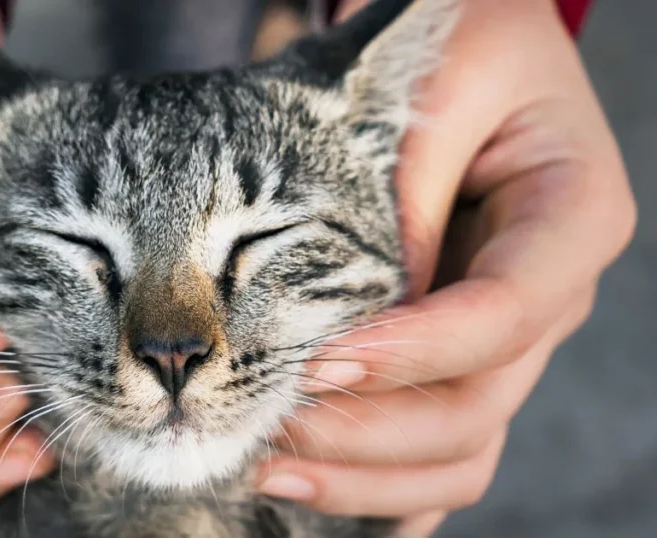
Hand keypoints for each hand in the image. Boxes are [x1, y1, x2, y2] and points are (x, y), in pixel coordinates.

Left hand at [256, 0, 635, 534]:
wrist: (469, 40)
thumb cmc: (460, 43)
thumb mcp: (439, 83)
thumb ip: (405, 192)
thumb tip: (358, 315)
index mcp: (571, 221)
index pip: (502, 316)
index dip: (414, 353)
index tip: (319, 361)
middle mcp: (546, 294)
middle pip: (476, 404)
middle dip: (368, 430)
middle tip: (264, 425)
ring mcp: (506, 336)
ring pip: (460, 447)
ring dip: (365, 474)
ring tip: (266, 468)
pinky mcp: (461, 353)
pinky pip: (441, 448)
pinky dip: (385, 485)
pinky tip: (318, 496)